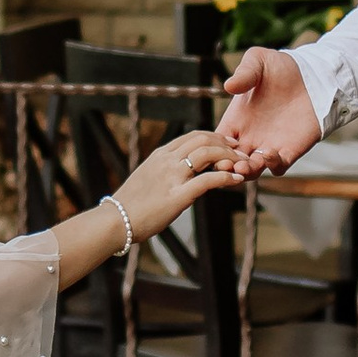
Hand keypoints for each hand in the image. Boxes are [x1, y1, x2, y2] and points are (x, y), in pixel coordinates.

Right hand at [114, 125, 247, 242]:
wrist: (115, 221)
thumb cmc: (131, 204)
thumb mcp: (148, 177)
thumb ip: (166, 170)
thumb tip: (183, 173)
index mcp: (160, 154)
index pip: (193, 135)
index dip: (216, 136)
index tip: (229, 143)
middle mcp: (167, 160)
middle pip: (203, 140)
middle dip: (226, 144)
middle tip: (241, 153)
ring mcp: (172, 177)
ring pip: (207, 153)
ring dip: (229, 156)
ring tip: (242, 165)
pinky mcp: (177, 196)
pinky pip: (207, 180)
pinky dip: (226, 177)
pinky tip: (236, 180)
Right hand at [217, 44, 322, 178]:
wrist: (314, 75)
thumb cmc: (282, 67)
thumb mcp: (259, 61)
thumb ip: (244, 73)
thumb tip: (228, 86)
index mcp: (237, 119)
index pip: (217, 142)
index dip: (213, 148)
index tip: (213, 147)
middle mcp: (251, 136)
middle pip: (231, 161)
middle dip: (227, 166)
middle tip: (226, 164)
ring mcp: (270, 144)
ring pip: (252, 170)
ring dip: (247, 171)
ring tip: (245, 164)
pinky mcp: (291, 150)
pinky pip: (278, 167)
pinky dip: (272, 165)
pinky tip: (269, 153)